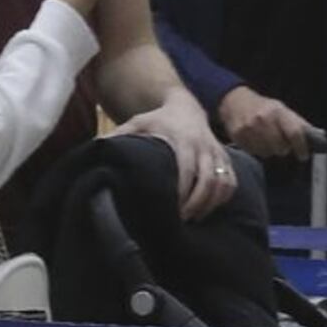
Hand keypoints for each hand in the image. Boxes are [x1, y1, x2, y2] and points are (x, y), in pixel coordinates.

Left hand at [124, 96, 239, 219]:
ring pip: (223, 183)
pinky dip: (223, 198)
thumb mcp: (137, 123)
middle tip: (182, 220)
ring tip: (194, 218)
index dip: (182, 191)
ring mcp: (217, 152)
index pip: (187, 169)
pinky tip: (209, 209)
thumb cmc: (157, 119)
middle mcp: (204, 146)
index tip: (172, 209)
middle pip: (208, 180)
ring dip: (210, 204)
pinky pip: (231, 182)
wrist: (186, 106)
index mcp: (183, 139)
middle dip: (197, 203)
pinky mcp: (226, 158)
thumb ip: (118, 135)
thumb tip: (94, 149)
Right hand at [218, 86, 317, 162]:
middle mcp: (263, 119)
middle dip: (283, 148)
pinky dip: (258, 150)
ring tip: (267, 140)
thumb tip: (318, 138)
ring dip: (270, 150)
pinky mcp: (238, 136)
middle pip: (281, 147)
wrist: (234, 102)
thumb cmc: (264, 107)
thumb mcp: (282, 110)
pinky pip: (254, 152)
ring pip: (267, 152)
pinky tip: (256, 140)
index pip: (295, 132)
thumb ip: (299, 124)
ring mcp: (249, 128)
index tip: (303, 155)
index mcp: (278, 111)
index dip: (301, 147)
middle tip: (281, 144)